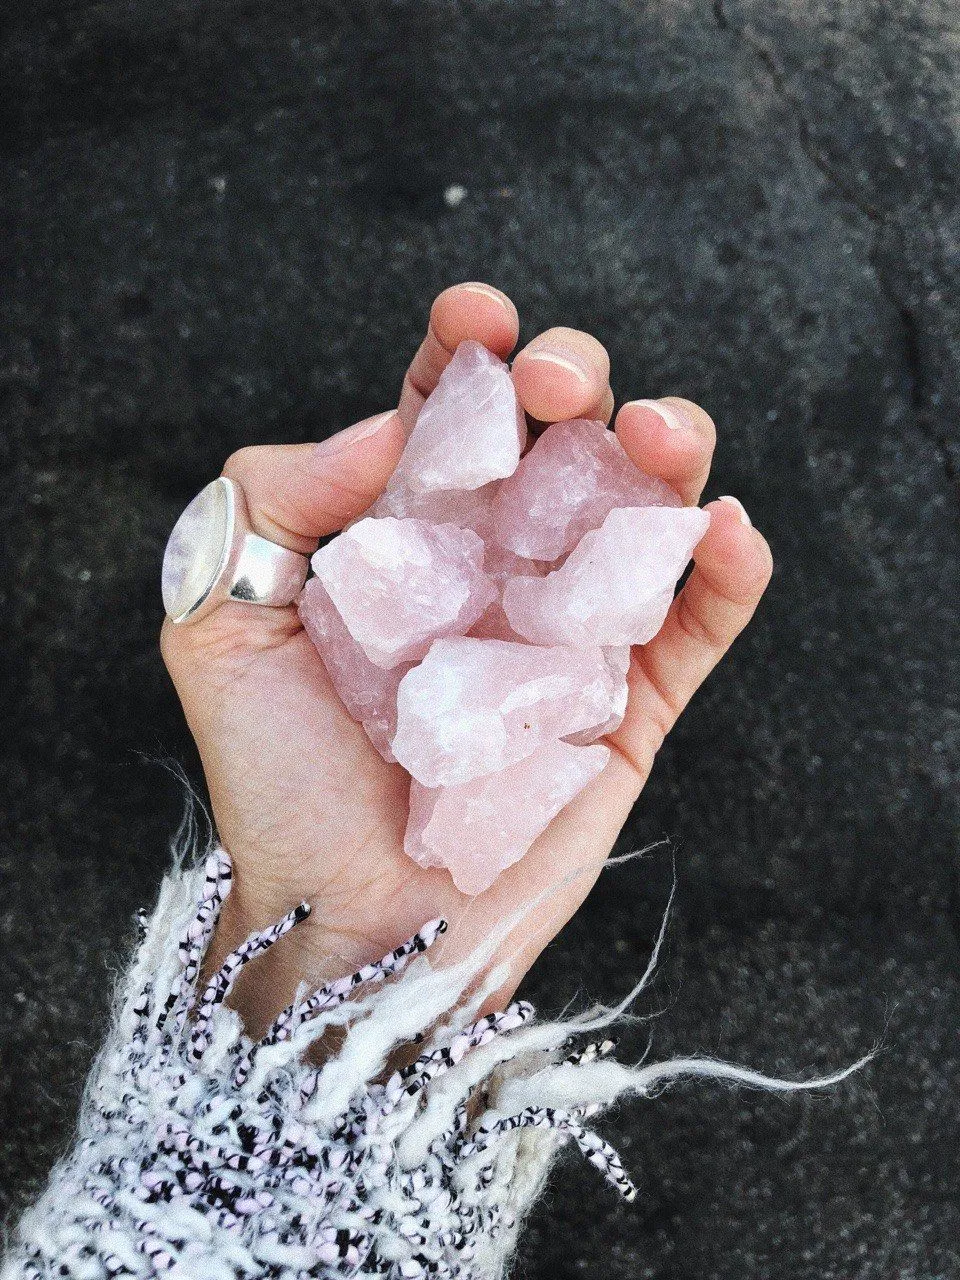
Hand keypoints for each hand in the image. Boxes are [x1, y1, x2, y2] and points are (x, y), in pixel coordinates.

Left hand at [161, 283, 772, 1033]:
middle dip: (573, 380)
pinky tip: (725, 530)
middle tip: (556, 384)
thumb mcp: (221, 629)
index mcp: (409, 531)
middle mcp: (499, 563)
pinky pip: (699, 626)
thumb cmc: (279, 782)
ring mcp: (572, 629)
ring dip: (667, 452)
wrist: (347, 918)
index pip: (449, 408)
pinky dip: (729, 574)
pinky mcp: (630, 705)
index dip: (468, 346)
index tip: (475, 319)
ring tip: (655, 434)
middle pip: (563, 436)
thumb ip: (270, 505)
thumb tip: (384, 431)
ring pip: (648, 509)